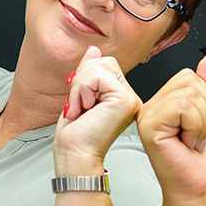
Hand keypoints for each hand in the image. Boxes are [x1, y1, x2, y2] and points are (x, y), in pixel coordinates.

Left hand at [54, 45, 141, 175]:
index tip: (79, 102)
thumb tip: (94, 49)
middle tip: (79, 106)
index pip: (105, 64)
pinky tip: (86, 109)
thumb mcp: (79, 95)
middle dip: (82, 79)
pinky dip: (83, 90)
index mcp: (121, 96)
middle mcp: (130, 97)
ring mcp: (131, 99)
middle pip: (105, 61)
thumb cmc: (75, 137)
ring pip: (100, 66)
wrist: (75, 156)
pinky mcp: (125, 100)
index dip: (85, 76)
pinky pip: (98, 76)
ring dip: (80, 87)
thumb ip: (88, 72)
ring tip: (82, 109)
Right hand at [137, 55, 205, 205]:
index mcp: (164, 102)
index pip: (189, 75)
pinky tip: (185, 142)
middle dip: (204, 110)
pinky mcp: (149, 126)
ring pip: (188, 95)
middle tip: (194, 134)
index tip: (197, 126)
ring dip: (200, 122)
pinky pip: (183, 108)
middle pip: (189, 81)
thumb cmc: (201, 161)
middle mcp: (151, 106)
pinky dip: (194, 127)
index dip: (205, 100)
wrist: (198, 186)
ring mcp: (148, 115)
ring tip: (189, 139)